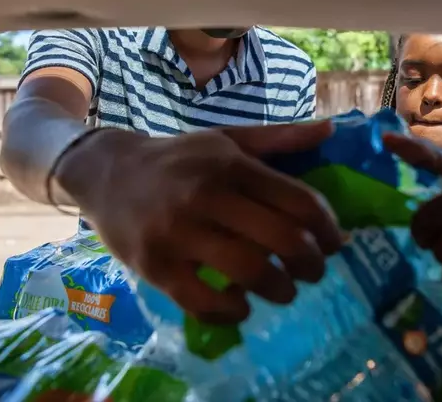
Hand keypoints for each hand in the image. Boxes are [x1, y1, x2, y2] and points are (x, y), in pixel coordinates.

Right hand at [55, 121, 343, 323]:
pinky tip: (241, 305)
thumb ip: (280, 139)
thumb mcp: (228, 140)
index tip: (335, 242)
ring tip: (284, 289)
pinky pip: (205, 303)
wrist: (106, 172)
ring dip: (280, 290)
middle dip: (312, 264)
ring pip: (250, 272)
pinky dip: (232, 312)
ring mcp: (178, 233)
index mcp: (231, 165)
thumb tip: (330, 129)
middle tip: (314, 271)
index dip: (327, 228)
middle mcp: (207, 195)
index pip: (299, 201)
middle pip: (283, 240)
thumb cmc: (179, 159)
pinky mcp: (155, 266)